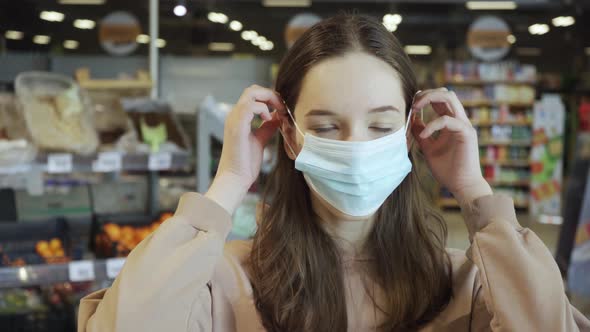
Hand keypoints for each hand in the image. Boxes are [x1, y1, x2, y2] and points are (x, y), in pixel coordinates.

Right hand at [205, 85, 283, 214]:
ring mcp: (234, 119)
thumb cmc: (245, 164)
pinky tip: (268, 120)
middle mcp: (234, 115)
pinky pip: (251, 106)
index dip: (269, 98)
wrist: (235, 178)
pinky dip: (263, 109)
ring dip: (269, 99)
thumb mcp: (260, 141)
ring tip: (278, 112)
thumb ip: (267, 128)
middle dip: (271, 94)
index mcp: (238, 118)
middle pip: (252, 90)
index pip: (253, 96)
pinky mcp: (237, 126)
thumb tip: (278, 117)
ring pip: (251, 93)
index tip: (282, 109)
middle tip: (282, 107)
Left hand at [410, 88, 491, 206]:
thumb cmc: (447, 169)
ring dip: (430, 99)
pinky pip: (447, 120)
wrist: (461, 185)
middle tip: (413, 105)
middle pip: (446, 93)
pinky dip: (432, 125)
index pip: (440, 100)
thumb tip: (411, 120)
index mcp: (451, 123)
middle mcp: (459, 121)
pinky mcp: (467, 133)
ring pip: (450, 98)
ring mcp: (464, 125)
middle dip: (427, 94)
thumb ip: (421, 133)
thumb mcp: (428, 148)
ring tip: (415, 109)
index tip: (411, 105)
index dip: (424, 97)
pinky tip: (423, 136)